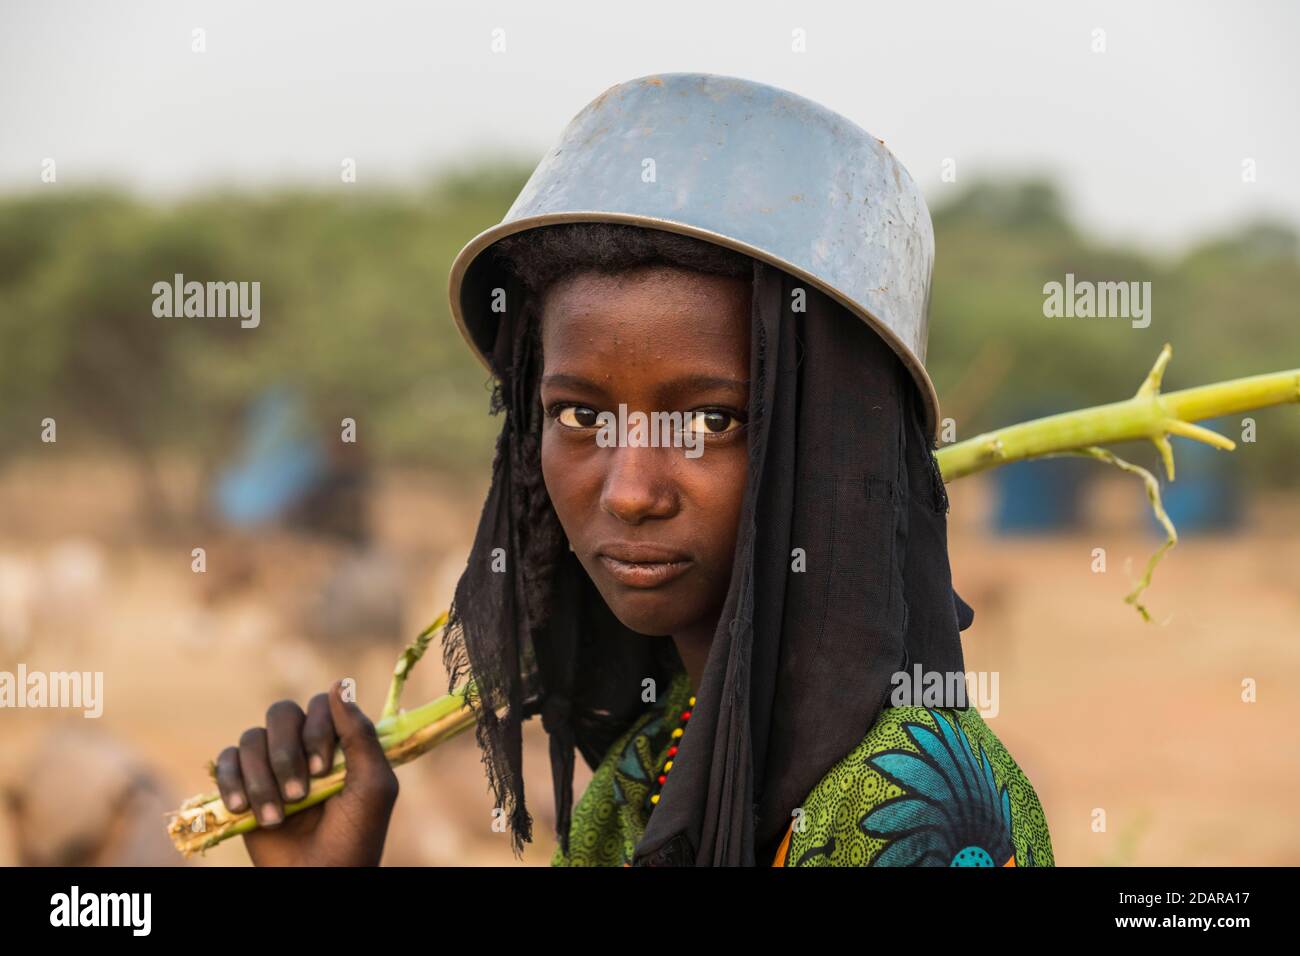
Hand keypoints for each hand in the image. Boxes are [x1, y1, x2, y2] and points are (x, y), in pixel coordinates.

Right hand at [214, 680, 398, 865]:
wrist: (320, 877)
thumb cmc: (355, 834)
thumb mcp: (373, 785)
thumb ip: (361, 734)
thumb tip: (339, 684)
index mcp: (337, 740)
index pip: (319, 706)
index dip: (317, 731)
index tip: (324, 769)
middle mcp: (302, 744)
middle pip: (280, 713)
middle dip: (287, 753)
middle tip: (301, 793)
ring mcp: (270, 763)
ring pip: (251, 738)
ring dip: (262, 778)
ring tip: (278, 816)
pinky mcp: (242, 784)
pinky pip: (225, 760)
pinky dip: (232, 781)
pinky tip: (244, 808)